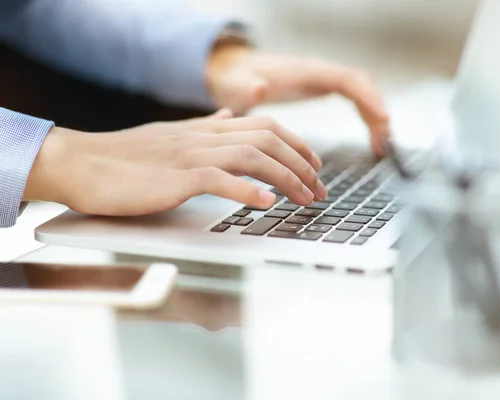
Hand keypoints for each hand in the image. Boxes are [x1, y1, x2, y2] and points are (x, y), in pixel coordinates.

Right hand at [23, 111, 325, 216]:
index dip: (296, 143)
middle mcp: (203, 136)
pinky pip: (219, 179)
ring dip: (286, 178)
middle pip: (268, 139)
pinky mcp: (175, 177)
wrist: (81, 164)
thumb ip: (203, 128)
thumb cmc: (123, 157)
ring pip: (252, 157)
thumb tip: (228, 117)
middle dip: (301, 163)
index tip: (314, 164)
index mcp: (204, 128)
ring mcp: (190, 154)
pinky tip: (267, 203)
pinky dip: (247, 191)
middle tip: (319, 188)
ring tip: (306, 198)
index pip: (264, 126)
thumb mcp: (171, 136)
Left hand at [206, 46, 389, 154]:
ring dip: (374, 118)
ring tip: (380, 147)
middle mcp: (318, 71)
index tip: (382, 120)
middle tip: (384, 143)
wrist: (233, 70)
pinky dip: (366, 117)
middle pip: (362, 85)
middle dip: (377, 112)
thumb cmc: (235, 79)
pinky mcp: (321, 86)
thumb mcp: (235, 85)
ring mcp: (322, 78)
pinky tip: (370, 139)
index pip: (348, 80)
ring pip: (361, 93)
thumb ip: (245, 87)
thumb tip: (258, 88)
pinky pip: (354, 99)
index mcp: (305, 71)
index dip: (368, 99)